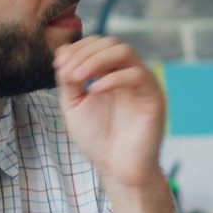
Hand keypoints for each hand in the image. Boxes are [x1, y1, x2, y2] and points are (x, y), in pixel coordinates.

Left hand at [53, 36, 165, 189]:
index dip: (77, 49)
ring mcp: (142, 84)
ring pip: (124, 52)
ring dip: (95, 60)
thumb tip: (63, 53)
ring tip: (77, 78)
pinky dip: (112, 79)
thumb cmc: (98, 138)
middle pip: (111, 43)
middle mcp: (128, 74)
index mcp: (111, 73)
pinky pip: (137, 75)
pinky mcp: (153, 97)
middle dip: (84, 54)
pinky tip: (94, 91)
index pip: (98, 45)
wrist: (118, 169)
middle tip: (66, 72)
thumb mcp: (75, 105)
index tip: (58, 64)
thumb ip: (69, 80)